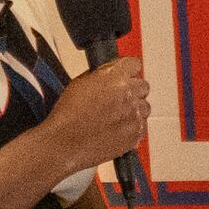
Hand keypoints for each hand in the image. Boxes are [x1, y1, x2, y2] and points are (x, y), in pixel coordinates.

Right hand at [44, 59, 151, 174]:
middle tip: (119, 98)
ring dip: (135, 109)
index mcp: (116, 78)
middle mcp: (129, 95)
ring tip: (117, 116)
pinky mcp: (135, 135)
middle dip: (133, 90)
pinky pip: (142, 126)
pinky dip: (133, 127)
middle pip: (143, 86)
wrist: (64, 143)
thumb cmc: (67, 116)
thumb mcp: (80, 83)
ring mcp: (134, 116)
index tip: (126, 74)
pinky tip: (117, 128)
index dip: (128, 70)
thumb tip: (111, 72)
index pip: (134, 65)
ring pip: (145, 107)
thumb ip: (102, 75)